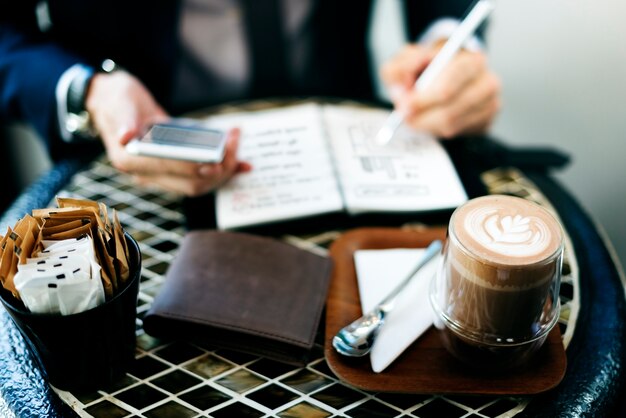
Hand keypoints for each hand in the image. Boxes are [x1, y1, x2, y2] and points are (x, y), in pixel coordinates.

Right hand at [85, 70, 249, 195]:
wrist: (115, 102)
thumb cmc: (116, 100)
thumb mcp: (118, 102)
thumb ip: (123, 118)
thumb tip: (126, 136)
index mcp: (130, 161)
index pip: (168, 170)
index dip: (194, 166)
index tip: (216, 156)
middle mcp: (148, 173)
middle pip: (191, 183)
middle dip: (218, 168)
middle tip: (233, 146)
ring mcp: (164, 172)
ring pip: (201, 182)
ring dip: (225, 169)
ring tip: (238, 146)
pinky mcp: (177, 166)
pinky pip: (204, 174)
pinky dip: (225, 171)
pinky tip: (244, 165)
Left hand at [381, 43, 500, 138]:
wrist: (446, 74)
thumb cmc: (427, 67)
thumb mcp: (408, 59)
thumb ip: (401, 67)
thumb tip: (405, 84)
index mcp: (472, 60)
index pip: (448, 86)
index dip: (423, 100)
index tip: (405, 107)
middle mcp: (487, 81)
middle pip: (451, 110)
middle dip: (422, 116)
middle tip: (405, 117)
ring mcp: (490, 103)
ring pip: (451, 125)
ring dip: (427, 124)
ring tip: (416, 117)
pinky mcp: (487, 121)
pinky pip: (457, 133)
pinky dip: (438, 130)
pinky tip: (431, 120)